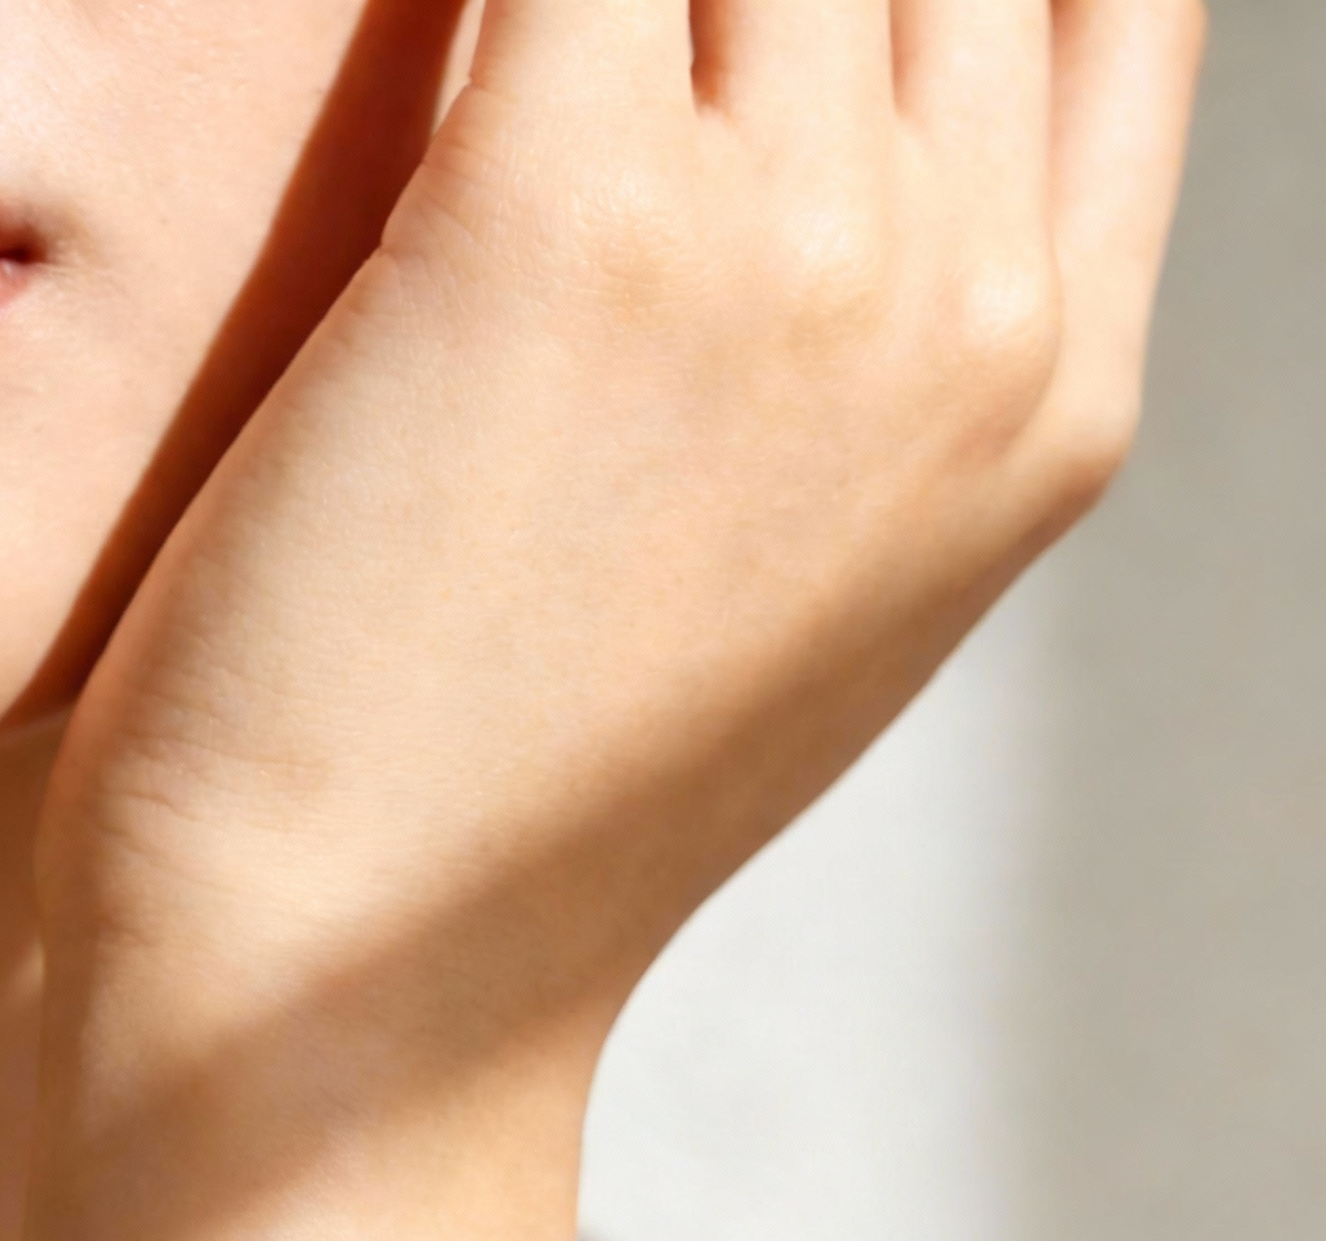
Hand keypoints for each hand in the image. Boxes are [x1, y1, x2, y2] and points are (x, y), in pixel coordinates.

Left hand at [35, 0, 1202, 1093]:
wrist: (343, 996)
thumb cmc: (503, 822)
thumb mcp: (781, 610)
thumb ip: (852, 379)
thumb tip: (798, 165)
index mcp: (1042, 402)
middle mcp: (960, 305)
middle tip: (610, 24)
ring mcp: (793, 249)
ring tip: (532, 38)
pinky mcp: (559, 213)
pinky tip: (430, 0)